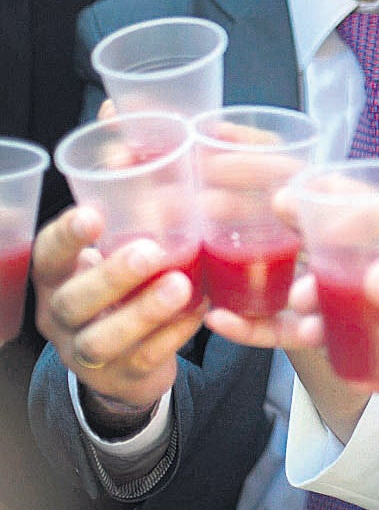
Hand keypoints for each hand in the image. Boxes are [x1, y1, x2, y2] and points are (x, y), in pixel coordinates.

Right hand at [32, 207, 202, 424]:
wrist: (127, 357)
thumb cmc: (125, 282)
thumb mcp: (116, 243)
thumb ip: (120, 196)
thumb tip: (119, 133)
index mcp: (58, 278)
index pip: (47, 256)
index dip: (65, 237)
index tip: (91, 214)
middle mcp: (63, 316)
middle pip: (73, 301)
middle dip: (111, 277)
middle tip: (151, 251)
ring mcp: (89, 351)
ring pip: (104, 339)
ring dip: (143, 311)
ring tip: (180, 285)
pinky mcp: (123, 376)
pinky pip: (146, 358)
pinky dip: (174, 334)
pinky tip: (200, 310)